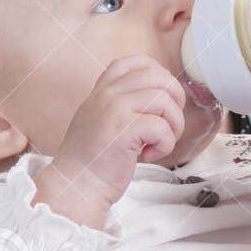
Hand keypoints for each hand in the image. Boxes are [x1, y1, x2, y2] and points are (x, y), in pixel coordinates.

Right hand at [35, 56, 186, 227]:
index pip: (134, 62)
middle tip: (168, 126)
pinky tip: (148, 155)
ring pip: (165, 100)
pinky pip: (162, 127)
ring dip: (173, 125)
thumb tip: (162, 99)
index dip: (158, 75)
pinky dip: (165, 144)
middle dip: (175, 101)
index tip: (160, 99)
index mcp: (101, 91)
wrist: (75, 188)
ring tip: (158, 143)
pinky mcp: (124, 130)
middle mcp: (107, 95)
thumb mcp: (100, 122)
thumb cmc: (92, 163)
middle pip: (159, 78)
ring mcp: (114, 110)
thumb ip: (122, 106)